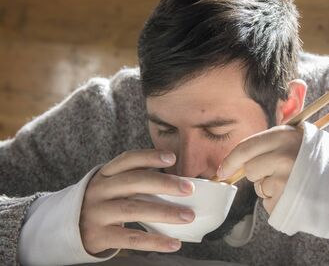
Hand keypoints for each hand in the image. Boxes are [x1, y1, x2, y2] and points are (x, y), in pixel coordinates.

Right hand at [80, 149, 194, 254]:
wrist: (68, 228)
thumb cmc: (103, 204)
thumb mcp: (112, 186)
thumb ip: (137, 181)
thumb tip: (178, 183)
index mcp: (105, 174)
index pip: (127, 160)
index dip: (150, 157)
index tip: (172, 158)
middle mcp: (99, 190)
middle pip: (133, 182)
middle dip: (164, 183)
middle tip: (189, 188)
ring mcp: (97, 212)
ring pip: (133, 209)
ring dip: (164, 212)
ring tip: (188, 216)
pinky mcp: (98, 235)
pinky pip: (130, 238)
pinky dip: (154, 241)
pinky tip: (173, 243)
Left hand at [217, 125, 302, 213]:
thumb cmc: (321, 162)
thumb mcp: (300, 139)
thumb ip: (275, 142)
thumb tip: (241, 155)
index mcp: (284, 136)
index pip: (246, 147)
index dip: (231, 160)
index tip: (222, 170)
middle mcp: (283, 155)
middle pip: (250, 169)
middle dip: (258, 175)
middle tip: (279, 174)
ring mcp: (284, 178)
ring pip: (259, 187)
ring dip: (270, 190)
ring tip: (294, 185)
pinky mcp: (286, 199)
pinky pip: (268, 204)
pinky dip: (278, 203)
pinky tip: (296, 196)